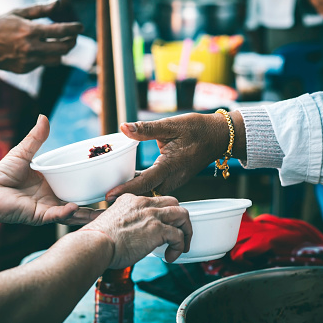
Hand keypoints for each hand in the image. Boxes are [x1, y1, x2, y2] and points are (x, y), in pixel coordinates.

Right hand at [0, 0, 83, 73]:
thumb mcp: (17, 13)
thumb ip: (39, 9)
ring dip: (60, 52)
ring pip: (56, 60)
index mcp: (29, 31)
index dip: (73, 29)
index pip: (59, 31)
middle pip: (63, 48)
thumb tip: (57, 3)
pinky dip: (45, 56)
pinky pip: (43, 64)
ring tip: (59, 43)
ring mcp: (28, 61)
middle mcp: (31, 48)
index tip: (81, 26)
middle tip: (72, 36)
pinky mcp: (25, 69)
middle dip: (71, 42)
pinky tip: (39, 49)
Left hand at [0, 115, 101, 225]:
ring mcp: (48, 209)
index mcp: (53, 185)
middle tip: (117, 196)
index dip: (92, 182)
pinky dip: (67, 212)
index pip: (77, 184)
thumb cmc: (2, 174)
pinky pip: (56, 215)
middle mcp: (54, 198)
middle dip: (98, 202)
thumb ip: (36, 138)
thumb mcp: (24, 152)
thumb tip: (44, 116)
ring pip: (74, 213)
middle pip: (81, 201)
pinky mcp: (39, 216)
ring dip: (89, 212)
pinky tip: (76, 207)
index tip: (109, 177)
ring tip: (106, 208)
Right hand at [81, 194, 191, 266]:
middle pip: (173, 202)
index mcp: (131, 200)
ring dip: (185, 231)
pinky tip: (170, 256)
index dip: (161, 214)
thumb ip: (123, 225)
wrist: (95, 244)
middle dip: (179, 219)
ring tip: (180, 246)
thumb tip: (127, 239)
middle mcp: (143, 203)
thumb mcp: (111, 223)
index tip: (160, 228)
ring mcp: (152, 214)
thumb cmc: (97, 240)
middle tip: (177, 235)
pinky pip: (178, 236)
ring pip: (182, 215)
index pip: (154, 201)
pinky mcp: (158, 229)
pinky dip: (178, 247)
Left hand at [105, 112, 244, 198]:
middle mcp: (173, 179)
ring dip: (134, 192)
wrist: (219, 137)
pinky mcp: (175, 180)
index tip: (108, 196)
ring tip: (112, 193)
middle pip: (145, 192)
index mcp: (170, 166)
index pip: (144, 182)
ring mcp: (175, 181)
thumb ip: (146, 129)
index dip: (125, 189)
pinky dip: (143, 187)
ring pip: (150, 192)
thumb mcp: (171, 125)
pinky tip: (130, 182)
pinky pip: (156, 188)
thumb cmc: (197, 129)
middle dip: (126, 196)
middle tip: (103, 197)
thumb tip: (123, 127)